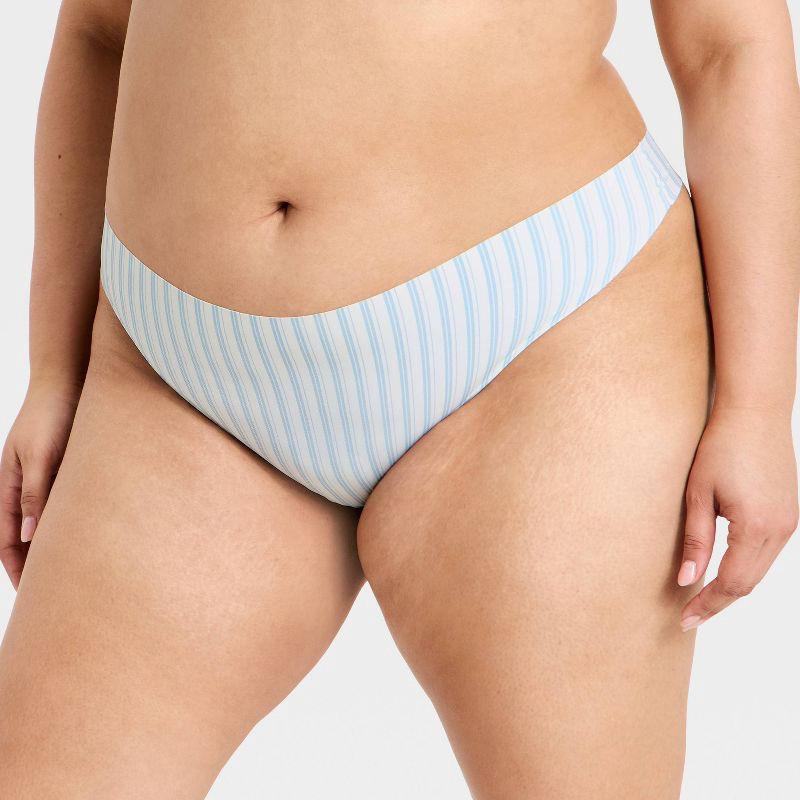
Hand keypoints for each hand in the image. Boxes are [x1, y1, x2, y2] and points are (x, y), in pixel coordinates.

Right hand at [0, 377, 82, 589]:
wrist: (69, 380)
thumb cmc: (52, 414)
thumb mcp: (42, 455)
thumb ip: (36, 492)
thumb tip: (32, 537)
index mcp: (9, 486)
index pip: (7, 540)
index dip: (18, 568)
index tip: (33, 595)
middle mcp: (26, 486)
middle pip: (27, 537)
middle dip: (38, 565)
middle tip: (59, 593)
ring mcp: (45, 479)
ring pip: (49, 523)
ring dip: (58, 547)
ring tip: (78, 572)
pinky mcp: (67, 470)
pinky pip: (66, 506)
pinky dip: (73, 524)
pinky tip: (93, 536)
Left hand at [677, 406, 798, 629]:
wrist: (755, 412)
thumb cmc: (721, 447)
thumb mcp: (698, 494)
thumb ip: (695, 540)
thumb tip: (687, 580)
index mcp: (757, 527)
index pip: (731, 583)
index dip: (707, 604)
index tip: (684, 619)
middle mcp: (781, 530)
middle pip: (748, 583)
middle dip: (718, 602)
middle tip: (688, 617)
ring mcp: (789, 523)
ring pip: (759, 571)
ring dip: (732, 587)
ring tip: (701, 600)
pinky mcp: (788, 514)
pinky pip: (766, 553)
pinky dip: (744, 567)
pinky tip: (722, 571)